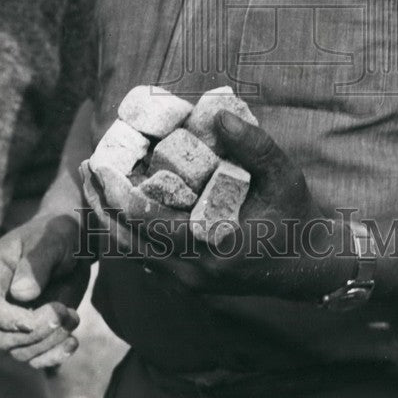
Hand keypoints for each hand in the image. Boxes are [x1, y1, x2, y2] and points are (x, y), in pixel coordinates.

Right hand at [0, 212, 89, 368]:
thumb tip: (21, 294)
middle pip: (2, 337)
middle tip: (64, 312)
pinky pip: (35, 357)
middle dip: (35, 332)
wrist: (75, 241)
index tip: (36, 317)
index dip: (7, 319)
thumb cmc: (59, 233)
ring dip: (49, 342)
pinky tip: (72, 343)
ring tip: (73, 317)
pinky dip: (53, 357)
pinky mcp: (35, 331)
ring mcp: (15, 319)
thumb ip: (37, 262)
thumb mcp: (53, 238)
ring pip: (19, 351)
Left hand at [90, 112, 352, 299]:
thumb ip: (254, 146)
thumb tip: (218, 116)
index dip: (117, 194)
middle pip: (126, 242)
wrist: (312, 265)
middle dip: (101, 205)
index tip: (98, 164)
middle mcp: (192, 273)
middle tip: (86, 168)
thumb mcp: (285, 176)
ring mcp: (187, 282)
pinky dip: (128, 230)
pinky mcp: (188, 281)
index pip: (147, 225)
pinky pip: (145, 257)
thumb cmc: (299, 216)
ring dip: (110, 218)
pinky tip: (122, 203)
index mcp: (212, 249)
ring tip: (95, 182)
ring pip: (131, 253)